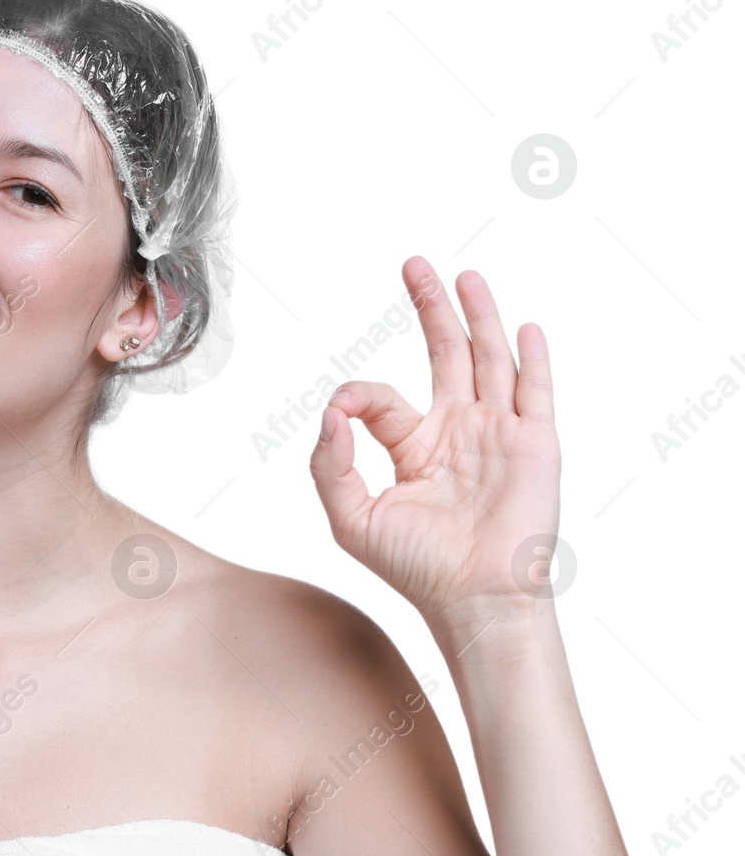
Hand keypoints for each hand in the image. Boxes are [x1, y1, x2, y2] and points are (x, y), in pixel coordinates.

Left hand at [308, 257, 561, 625]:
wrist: (473, 600)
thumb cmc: (416, 568)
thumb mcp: (351, 516)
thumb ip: (331, 463)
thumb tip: (331, 411)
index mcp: (415, 447)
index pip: (383, 399)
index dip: (358, 395)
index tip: (344, 410)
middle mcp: (458, 432)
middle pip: (444, 354)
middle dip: (430, 308)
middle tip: (414, 265)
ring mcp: (498, 435)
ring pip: (489, 360)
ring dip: (477, 316)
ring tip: (464, 276)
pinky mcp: (534, 446)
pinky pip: (535, 392)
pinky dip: (532, 359)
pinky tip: (524, 327)